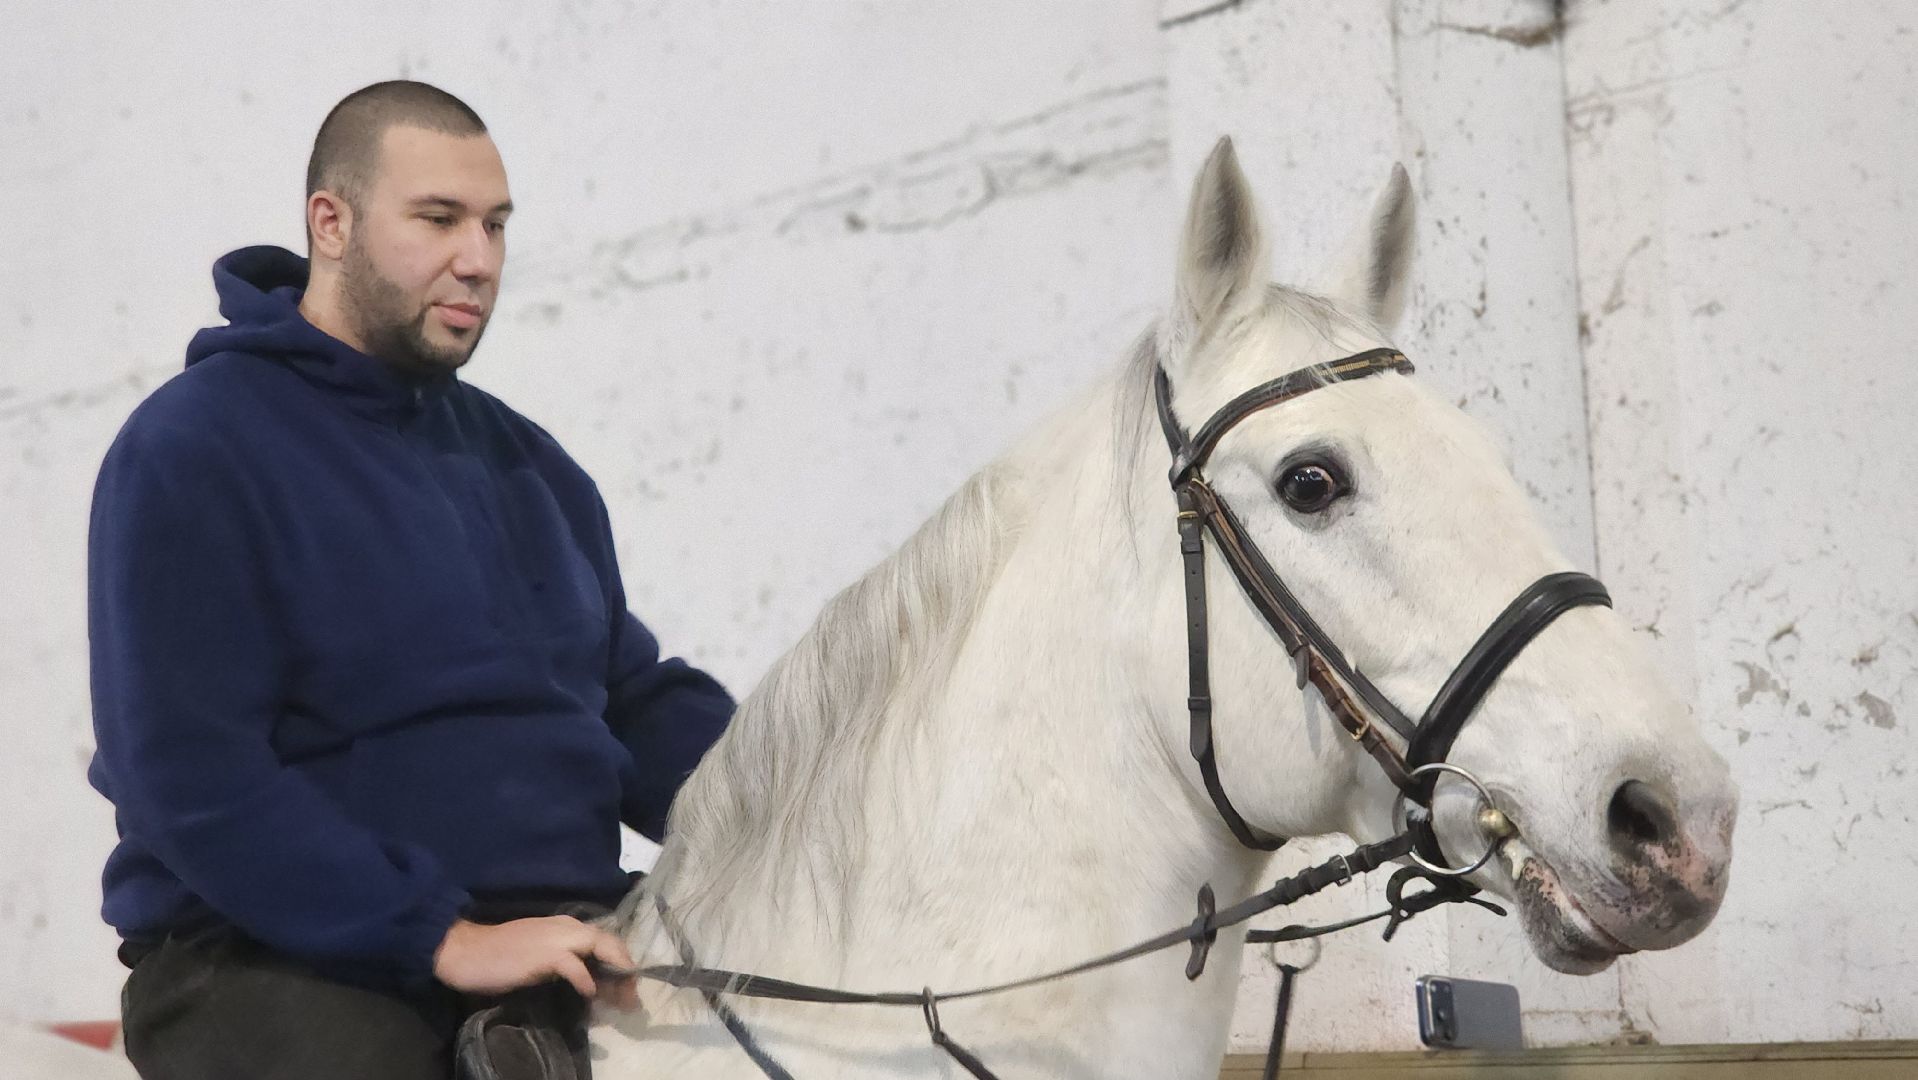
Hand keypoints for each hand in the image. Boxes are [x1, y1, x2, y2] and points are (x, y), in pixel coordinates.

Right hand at [432, 916, 639, 1008]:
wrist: (466, 950)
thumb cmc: (500, 955)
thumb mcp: (540, 956)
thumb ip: (565, 962)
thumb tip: (590, 981)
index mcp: (566, 926)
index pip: (603, 939)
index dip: (620, 961)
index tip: (627, 986)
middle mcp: (566, 927)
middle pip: (608, 941)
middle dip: (625, 967)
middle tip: (632, 995)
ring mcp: (555, 938)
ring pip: (599, 946)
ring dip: (615, 972)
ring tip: (622, 997)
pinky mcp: (543, 955)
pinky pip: (572, 965)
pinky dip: (585, 979)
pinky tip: (589, 993)